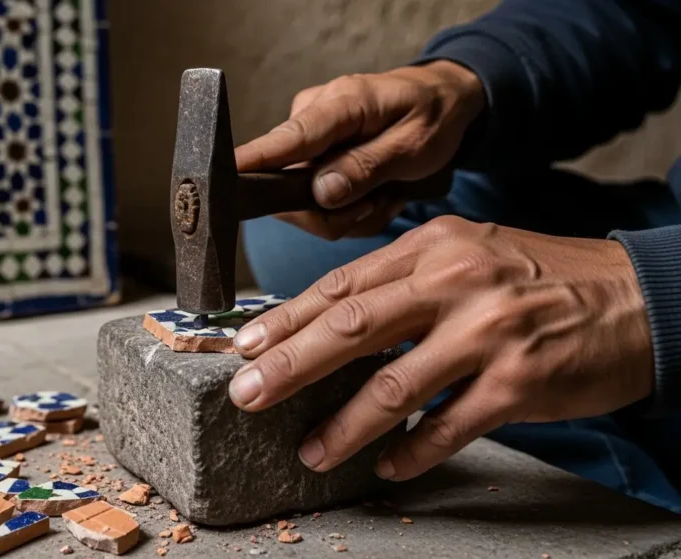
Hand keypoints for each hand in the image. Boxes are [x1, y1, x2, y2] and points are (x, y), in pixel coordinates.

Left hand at [228, 216, 652, 480]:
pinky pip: (448, 427)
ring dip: (343, 427)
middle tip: (246, 393)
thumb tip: (332, 319)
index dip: (287, 317)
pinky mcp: (519, 382)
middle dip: (289, 365)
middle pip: (351, 327)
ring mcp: (488, 333)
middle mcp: (455, 283)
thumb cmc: (541, 278)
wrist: (637, 298)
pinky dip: (412, 452)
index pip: (342, 284)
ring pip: (392, 386)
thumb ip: (404, 279)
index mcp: (433, 246)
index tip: (245, 344)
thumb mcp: (469, 254)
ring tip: (309, 451)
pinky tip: (387, 467)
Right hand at [235, 61, 484, 238]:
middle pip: (289, 189)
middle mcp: (312, 118)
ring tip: (384, 195)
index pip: (286, 140)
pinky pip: (315, 202)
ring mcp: (308, 140)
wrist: (443, 103)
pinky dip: (349, 210)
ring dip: (348, 214)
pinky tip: (374, 194)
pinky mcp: (311, 158)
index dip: (252, 163)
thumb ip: (367, 168)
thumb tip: (321, 193)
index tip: (219, 181)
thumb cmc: (433, 117)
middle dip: (334, 214)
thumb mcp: (415, 146)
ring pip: (303, 204)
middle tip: (378, 205)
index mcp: (339, 105)